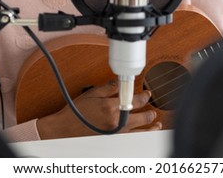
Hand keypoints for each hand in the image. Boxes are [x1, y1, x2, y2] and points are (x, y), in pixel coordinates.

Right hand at [36, 79, 161, 139]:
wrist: (65, 129)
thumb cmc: (77, 112)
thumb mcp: (92, 93)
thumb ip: (109, 87)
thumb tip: (121, 81)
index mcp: (111, 107)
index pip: (135, 100)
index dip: (144, 96)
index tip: (147, 93)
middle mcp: (116, 122)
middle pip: (141, 117)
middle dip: (149, 111)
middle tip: (152, 107)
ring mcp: (116, 134)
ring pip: (140, 132)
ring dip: (151, 127)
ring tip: (156, 124)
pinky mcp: (113, 141)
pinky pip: (132, 140)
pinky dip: (141, 136)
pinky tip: (145, 134)